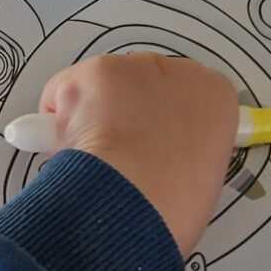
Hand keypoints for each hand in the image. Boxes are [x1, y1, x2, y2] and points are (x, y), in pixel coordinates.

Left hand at [36, 52, 239, 256]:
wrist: (143, 198)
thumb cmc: (175, 203)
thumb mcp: (202, 177)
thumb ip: (182, 152)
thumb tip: (153, 161)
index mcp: (214, 97)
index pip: (182, 101)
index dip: (158, 128)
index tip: (149, 153)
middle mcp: (178, 71)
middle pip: (139, 88)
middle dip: (123, 118)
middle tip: (118, 161)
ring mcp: (132, 67)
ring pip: (99, 89)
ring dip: (90, 119)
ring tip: (95, 162)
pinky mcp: (91, 72)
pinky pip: (60, 93)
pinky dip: (56, 123)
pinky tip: (72, 150)